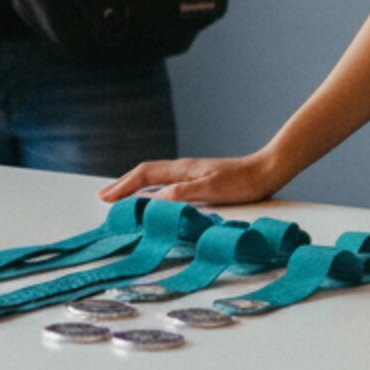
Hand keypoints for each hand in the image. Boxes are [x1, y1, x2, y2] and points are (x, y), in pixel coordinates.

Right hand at [98, 153, 282, 207]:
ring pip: (154, 177)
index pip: (144, 175)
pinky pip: (165, 183)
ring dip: (134, 186)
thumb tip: (152, 201)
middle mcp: (183, 168)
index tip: (105, 198)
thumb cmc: (241, 182)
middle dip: (123, 184)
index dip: (123, 186)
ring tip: (120, 197)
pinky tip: (153, 198)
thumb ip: (181, 194)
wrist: (266, 171)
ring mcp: (190, 173)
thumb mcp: (210, 190)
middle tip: (103, 196)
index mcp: (182, 169)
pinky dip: (150, 190)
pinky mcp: (199, 179)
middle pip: (145, 173)